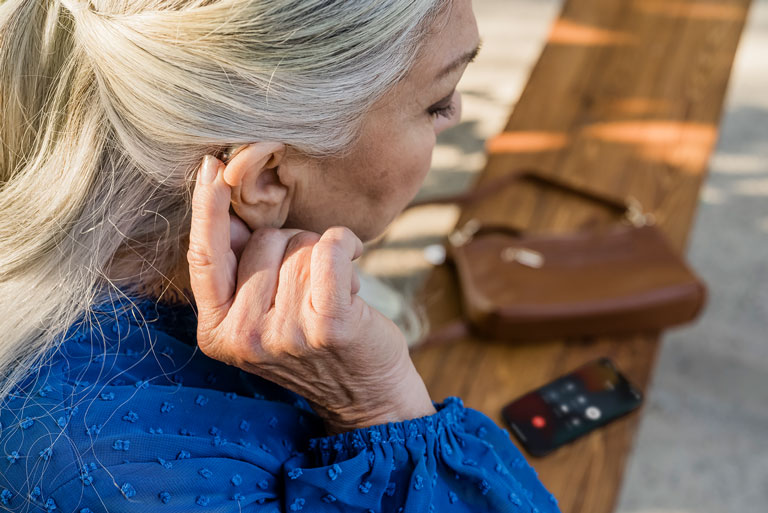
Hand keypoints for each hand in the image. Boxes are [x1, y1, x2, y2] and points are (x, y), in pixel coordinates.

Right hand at [186, 155, 435, 433]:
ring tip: (334, 294)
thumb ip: (239, 268)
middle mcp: (243, 337)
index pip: (204, 257)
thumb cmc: (314, 344)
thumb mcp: (262, 313)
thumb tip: (222, 207)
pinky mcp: (327, 327)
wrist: (367, 396)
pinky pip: (331, 250)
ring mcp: (284, 335)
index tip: (210, 166)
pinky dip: (347, 243)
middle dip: (294, 246)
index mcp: (216, 332)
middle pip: (265, 240)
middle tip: (311, 286)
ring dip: (325, 258)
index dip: (205, 208)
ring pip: (302, 245)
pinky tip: (355, 259)